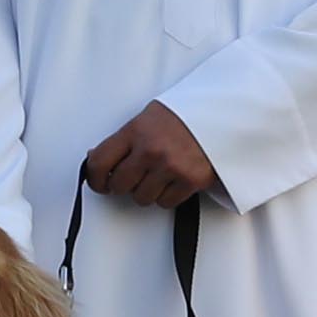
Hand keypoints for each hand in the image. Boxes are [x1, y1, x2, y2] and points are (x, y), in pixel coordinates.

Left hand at [79, 102, 221, 211]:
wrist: (222, 114)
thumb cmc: (184, 115)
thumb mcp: (147, 118)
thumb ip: (123, 139)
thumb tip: (96, 158)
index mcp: (135, 131)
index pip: (99, 163)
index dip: (95, 178)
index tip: (99, 182)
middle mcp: (151, 150)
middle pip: (120, 186)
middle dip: (123, 184)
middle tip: (132, 177)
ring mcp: (171, 167)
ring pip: (142, 198)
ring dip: (146, 191)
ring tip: (157, 175)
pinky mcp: (191, 181)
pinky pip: (165, 202)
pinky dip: (167, 195)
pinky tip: (172, 180)